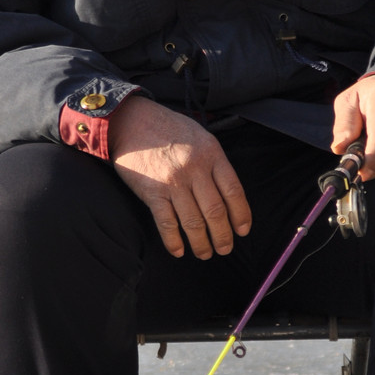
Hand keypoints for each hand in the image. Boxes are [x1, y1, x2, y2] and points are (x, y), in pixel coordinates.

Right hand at [108, 96, 251, 258]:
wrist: (131, 121)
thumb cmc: (168, 129)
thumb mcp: (200, 136)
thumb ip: (214, 161)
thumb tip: (227, 194)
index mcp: (211, 154)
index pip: (234, 191)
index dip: (241, 215)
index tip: (242, 230)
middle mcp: (194, 169)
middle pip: (215, 211)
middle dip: (223, 235)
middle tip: (225, 249)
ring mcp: (173, 182)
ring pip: (193, 222)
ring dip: (201, 243)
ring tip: (205, 254)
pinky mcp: (152, 192)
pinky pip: (167, 223)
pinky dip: (174, 241)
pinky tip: (179, 251)